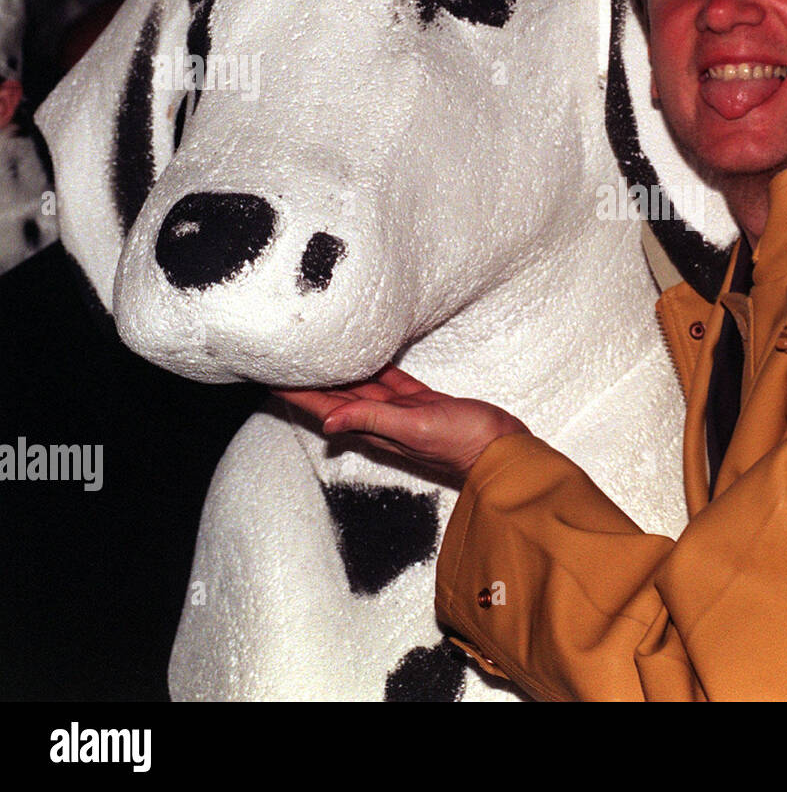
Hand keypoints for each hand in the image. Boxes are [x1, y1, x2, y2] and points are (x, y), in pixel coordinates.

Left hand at [274, 364, 529, 488]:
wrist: (502, 449)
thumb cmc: (463, 443)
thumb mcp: (416, 428)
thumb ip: (374, 420)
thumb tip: (329, 423)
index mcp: (376, 430)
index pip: (326, 409)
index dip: (297, 394)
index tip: (269, 377)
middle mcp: (383, 423)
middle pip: (336, 397)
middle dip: (309, 380)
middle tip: (285, 356)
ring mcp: (403, 414)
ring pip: (361, 387)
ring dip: (338, 372)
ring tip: (316, 352)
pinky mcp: (423, 404)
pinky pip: (391, 382)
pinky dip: (376, 369)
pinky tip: (366, 354)